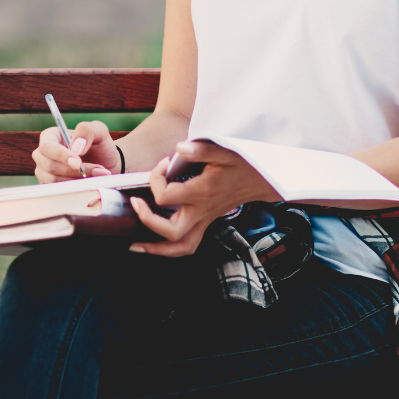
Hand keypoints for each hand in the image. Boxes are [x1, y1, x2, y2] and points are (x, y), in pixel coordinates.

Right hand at [31, 120, 119, 182]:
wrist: (106, 165)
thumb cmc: (99, 145)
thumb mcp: (99, 131)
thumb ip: (87, 131)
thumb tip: (75, 147)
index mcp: (51, 136)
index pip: (47, 146)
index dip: (61, 156)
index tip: (78, 163)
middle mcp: (43, 154)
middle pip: (49, 166)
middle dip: (73, 171)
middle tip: (96, 170)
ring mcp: (44, 171)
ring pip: (54, 180)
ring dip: (77, 180)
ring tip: (97, 175)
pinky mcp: (50, 186)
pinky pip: (58, 191)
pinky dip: (75, 188)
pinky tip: (89, 183)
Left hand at [128, 140, 277, 256]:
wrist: (263, 179)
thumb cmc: (243, 164)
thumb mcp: (224, 150)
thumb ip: (200, 150)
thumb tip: (178, 149)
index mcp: (202, 192)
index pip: (166, 196)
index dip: (156, 179)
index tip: (163, 164)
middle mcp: (202, 211)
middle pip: (170, 232)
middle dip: (147, 221)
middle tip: (135, 203)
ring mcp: (205, 220)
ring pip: (180, 247)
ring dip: (156, 249)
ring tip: (135, 244)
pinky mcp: (207, 222)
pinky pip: (188, 244)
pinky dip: (170, 249)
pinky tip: (156, 244)